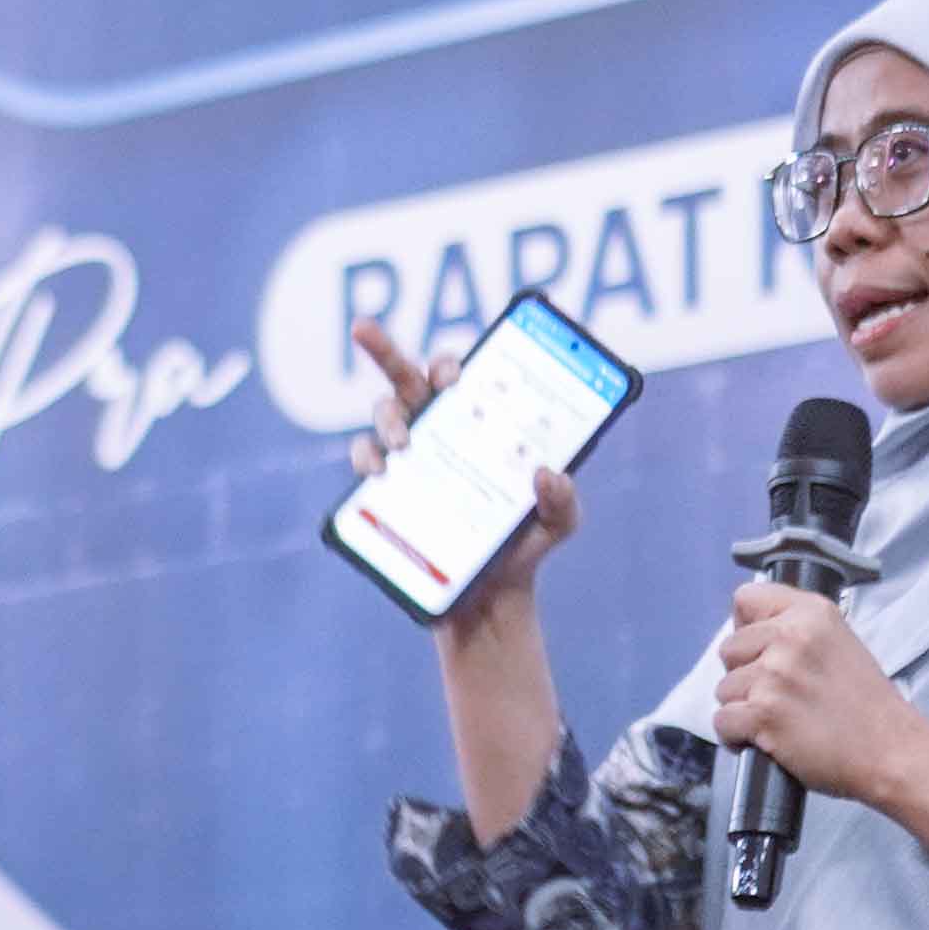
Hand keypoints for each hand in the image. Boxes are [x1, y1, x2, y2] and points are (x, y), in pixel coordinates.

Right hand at [348, 318, 579, 625]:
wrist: (488, 597)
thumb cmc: (523, 543)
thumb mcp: (558, 523)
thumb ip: (564, 500)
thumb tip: (548, 472)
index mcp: (478, 420)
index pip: (459, 374)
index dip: (451, 364)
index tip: (457, 376)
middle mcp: (437, 427)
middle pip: (404, 374)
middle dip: (381, 347)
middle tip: (367, 332)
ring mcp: (407, 456)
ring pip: (383, 412)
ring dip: (386, 418)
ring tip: (403, 444)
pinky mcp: (384, 489)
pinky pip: (364, 459)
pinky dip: (366, 459)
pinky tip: (379, 473)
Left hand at [707, 581, 928, 804]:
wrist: (892, 752)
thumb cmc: (867, 707)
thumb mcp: (839, 643)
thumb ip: (797, 631)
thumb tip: (751, 634)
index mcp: (812, 613)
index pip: (746, 599)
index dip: (747, 628)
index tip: (762, 651)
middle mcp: (791, 636)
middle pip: (728, 649)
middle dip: (745, 675)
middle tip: (781, 695)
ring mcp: (776, 674)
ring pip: (724, 689)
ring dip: (744, 709)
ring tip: (782, 719)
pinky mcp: (764, 712)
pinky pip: (722, 722)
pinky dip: (738, 737)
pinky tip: (769, 740)